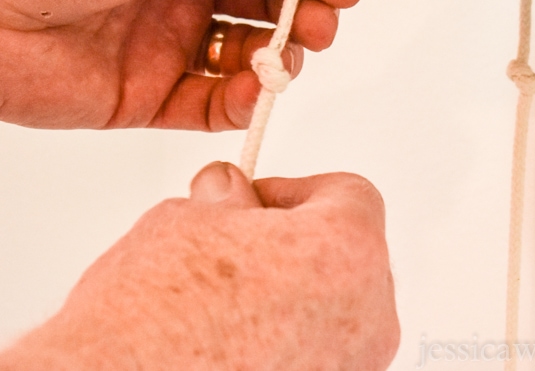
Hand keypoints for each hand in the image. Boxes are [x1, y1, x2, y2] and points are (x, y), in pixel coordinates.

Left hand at [0, 0, 364, 129]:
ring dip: (278, 58)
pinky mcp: (150, 93)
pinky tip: (251, 92)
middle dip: (303, 11)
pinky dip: (240, 103)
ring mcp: (168, 40)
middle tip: (320, 22)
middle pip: (267, 0)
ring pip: (248, 54)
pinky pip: (210, 103)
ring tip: (285, 58)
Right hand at [0, 163, 398, 369]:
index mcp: (348, 250)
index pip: (350, 194)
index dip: (296, 190)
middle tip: (240, 248)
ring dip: (294, 294)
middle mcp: (370, 313)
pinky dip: (289, 340)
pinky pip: (320, 351)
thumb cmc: (155, 323)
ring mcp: (355, 364)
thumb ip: (227, 199)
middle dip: (296, 244)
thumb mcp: (186, 222)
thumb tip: (230, 191)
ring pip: (336, 307)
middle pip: (347, 253)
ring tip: (230, 302)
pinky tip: (237, 341)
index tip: (258, 201)